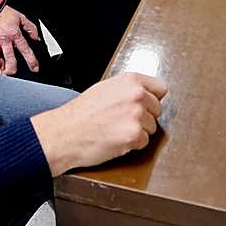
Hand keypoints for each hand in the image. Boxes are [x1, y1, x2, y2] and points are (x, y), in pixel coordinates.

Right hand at [0, 5, 40, 76]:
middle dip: (11, 69)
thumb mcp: (21, 17)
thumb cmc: (4, 12)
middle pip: (9, 59)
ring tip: (1, 73)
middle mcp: (4, 40)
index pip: (25, 50)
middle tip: (13, 73)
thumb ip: (30, 28)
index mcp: (15, 34)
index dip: (31, 60)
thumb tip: (36, 38)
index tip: (35, 69)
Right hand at [30, 72, 167, 175]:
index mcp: (131, 80)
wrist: (65, 132)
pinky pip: (143, 142)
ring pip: (151, 127)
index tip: (144, 104)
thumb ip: (128, 89)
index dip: (151, 98)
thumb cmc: (80, 113)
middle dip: (144, 116)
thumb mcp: (105, 88)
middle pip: (157, 109)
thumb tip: (144, 93)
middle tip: (123, 120)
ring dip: (138, 131)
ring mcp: (137, 116)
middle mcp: (137, 95)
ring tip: (117, 129)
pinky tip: (116, 139)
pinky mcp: (134, 136)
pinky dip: (132, 144)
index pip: (161, 88)